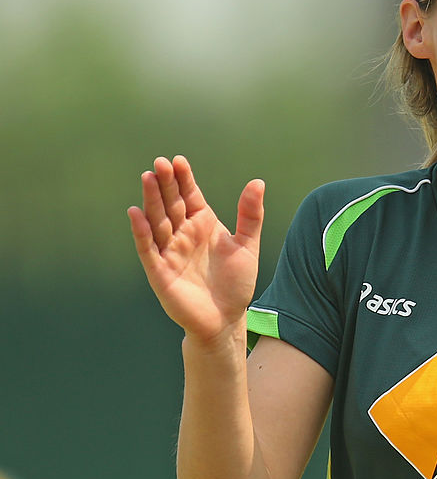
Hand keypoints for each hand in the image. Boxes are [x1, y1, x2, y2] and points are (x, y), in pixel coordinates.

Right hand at [127, 155, 263, 342]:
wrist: (226, 318)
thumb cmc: (236, 282)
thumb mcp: (247, 245)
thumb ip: (250, 215)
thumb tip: (257, 182)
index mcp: (202, 224)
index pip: (190, 196)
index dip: (184, 179)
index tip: (178, 160)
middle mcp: (183, 234)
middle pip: (171, 204)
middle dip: (165, 183)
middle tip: (159, 163)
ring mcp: (170, 251)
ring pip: (158, 221)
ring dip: (152, 201)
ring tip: (147, 178)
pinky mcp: (160, 271)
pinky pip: (148, 249)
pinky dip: (142, 232)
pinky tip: (136, 213)